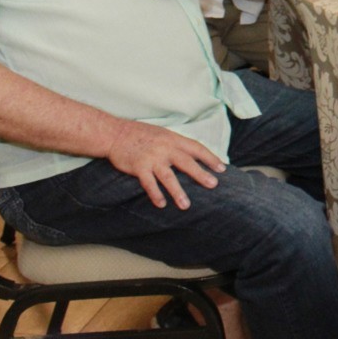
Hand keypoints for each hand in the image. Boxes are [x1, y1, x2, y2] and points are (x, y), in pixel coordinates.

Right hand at [105, 117, 226, 209]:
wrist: (115, 133)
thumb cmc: (141, 134)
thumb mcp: (163, 134)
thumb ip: (177, 145)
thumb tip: (193, 156)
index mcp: (173, 139)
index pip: (196, 148)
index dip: (210, 158)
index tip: (222, 168)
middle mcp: (165, 148)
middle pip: (186, 162)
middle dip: (200, 174)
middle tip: (213, 185)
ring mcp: (152, 158)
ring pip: (168, 177)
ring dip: (178, 192)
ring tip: (186, 205)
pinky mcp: (139, 167)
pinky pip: (149, 183)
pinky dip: (155, 194)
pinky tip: (162, 204)